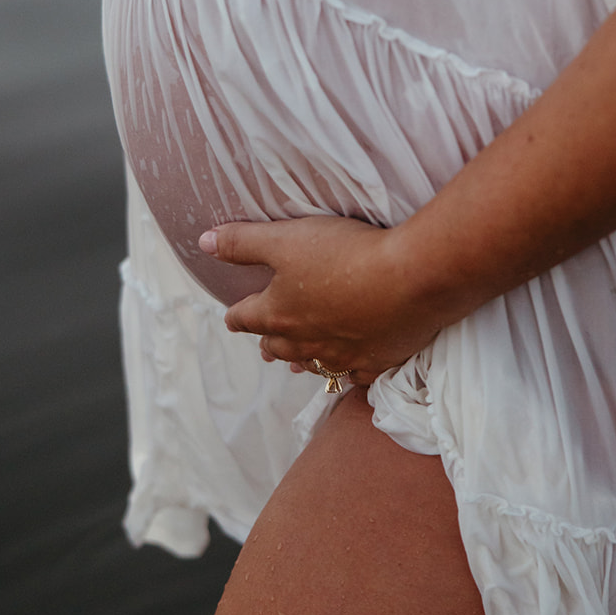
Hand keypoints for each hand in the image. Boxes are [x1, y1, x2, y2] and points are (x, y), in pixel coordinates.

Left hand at [199, 215, 441, 385]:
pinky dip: (348, 372)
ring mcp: (342, 356)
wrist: (412, 279)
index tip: (232, 317)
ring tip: (298, 365)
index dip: (236, 315)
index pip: (245, 318)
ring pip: (313, 365)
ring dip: (302, 361)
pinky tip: (350, 369)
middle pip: (277, 347)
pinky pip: (356, 375)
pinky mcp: (378, 361)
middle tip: (264, 345)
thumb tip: (204, 243)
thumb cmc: (345, 255)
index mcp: (277, 314)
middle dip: (268, 343)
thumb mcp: (286, 238)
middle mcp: (305, 343)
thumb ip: (243, 242)